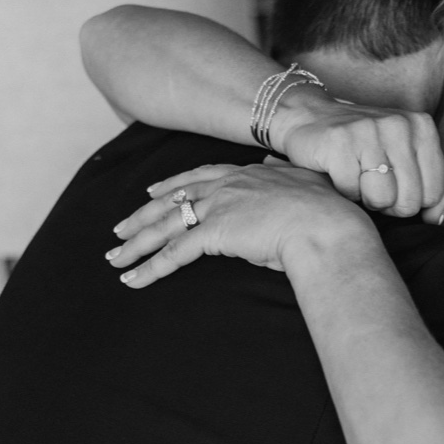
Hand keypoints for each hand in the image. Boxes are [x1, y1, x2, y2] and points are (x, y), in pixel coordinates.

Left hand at [108, 162, 371, 288]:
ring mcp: (217, 208)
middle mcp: (225, 186)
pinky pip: (173, 252)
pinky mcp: (214, 234)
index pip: (197, 178)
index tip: (151, 194)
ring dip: (137, 245)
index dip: (171, 187)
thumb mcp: (303, 182)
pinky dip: (150, 267)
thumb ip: (282, 174)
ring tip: (115, 259)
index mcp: (244, 173)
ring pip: (165, 227)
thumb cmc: (325, 210)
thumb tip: (274, 164)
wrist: (327, 225)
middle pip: (171, 201)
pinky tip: (133, 278)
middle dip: (142, 217)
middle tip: (119, 230)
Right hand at [274, 101, 443, 220]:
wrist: (310, 118)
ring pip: (381, 199)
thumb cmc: (364, 147)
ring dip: (365, 199)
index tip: (394, 184)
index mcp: (423, 127)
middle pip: (408, 201)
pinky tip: (338, 170)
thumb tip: (437, 218)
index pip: (433, 194)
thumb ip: (438, 191)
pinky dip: (342, 191)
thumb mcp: (408, 163)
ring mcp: (369, 130)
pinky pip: (351, 192)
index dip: (409, 201)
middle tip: (372, 183)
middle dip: (388, 204)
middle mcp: (400, 124)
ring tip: (357, 177)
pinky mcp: (340, 141)